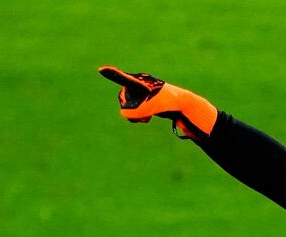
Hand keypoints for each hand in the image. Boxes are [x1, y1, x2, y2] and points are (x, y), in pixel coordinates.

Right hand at [98, 65, 217, 139]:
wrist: (184, 106)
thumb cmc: (169, 102)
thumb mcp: (153, 107)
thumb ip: (137, 111)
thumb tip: (125, 114)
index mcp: (140, 81)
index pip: (123, 78)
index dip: (112, 74)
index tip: (101, 69)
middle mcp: (138, 85)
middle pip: (124, 100)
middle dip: (132, 109)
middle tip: (146, 115)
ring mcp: (141, 94)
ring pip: (128, 108)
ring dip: (137, 115)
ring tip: (149, 117)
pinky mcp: (146, 102)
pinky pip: (134, 112)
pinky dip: (140, 117)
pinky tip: (149, 118)